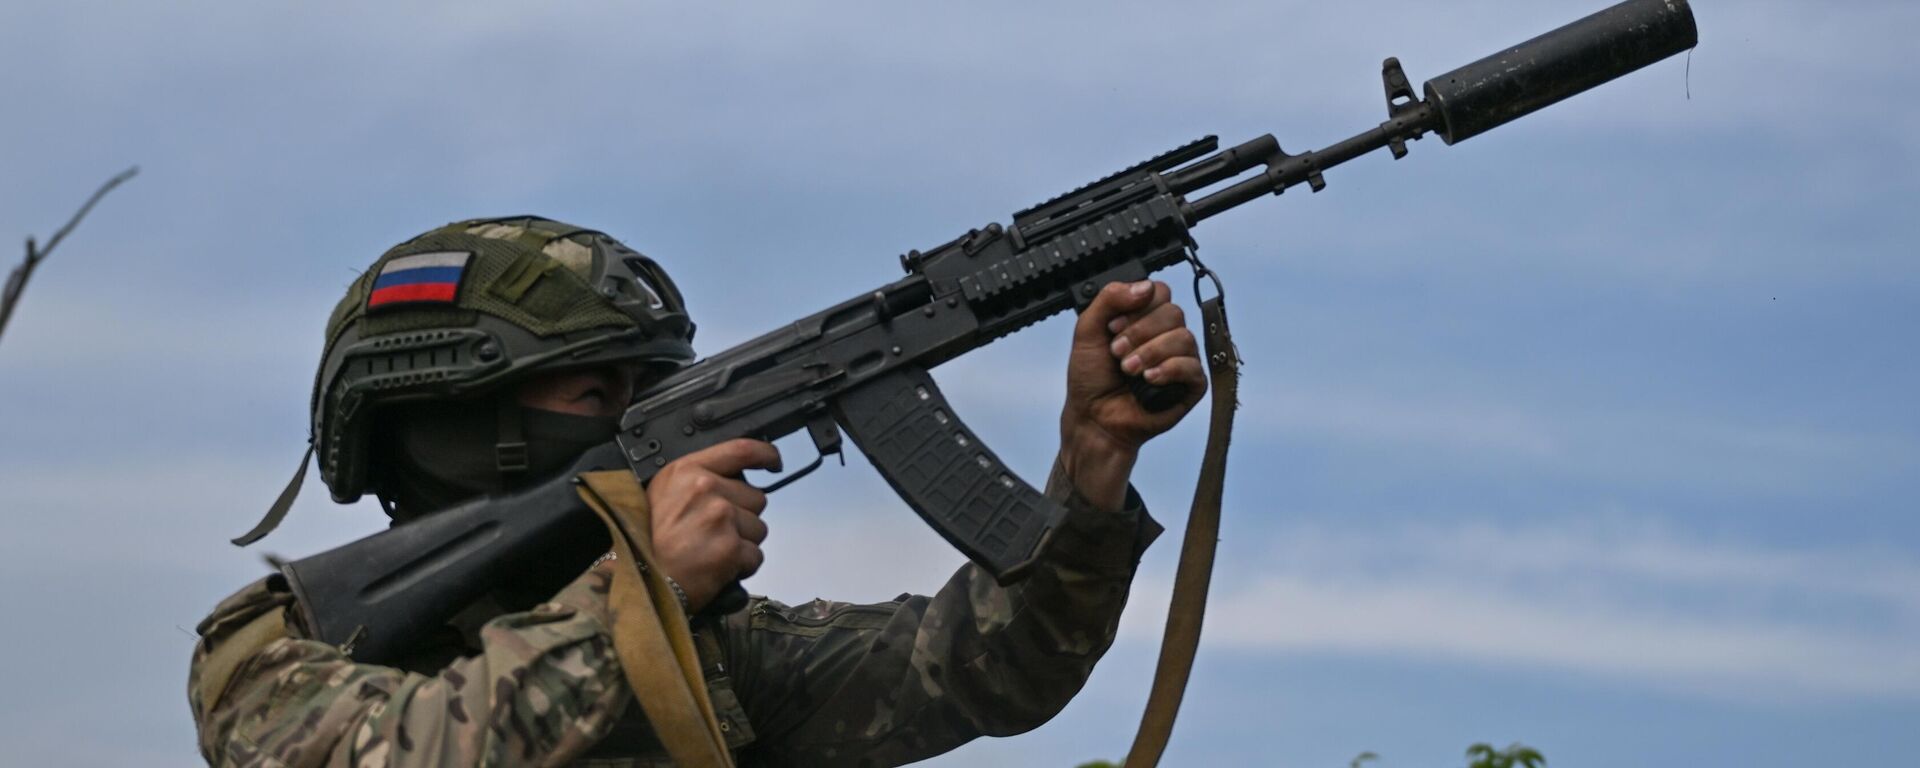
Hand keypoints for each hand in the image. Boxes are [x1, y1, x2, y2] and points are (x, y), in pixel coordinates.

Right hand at [645, 438, 780, 610]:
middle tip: (712, 533)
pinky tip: (716, 567)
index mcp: (687, 470)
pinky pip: (755, 556)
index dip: (765, 454)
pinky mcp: (731, 547)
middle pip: (756, 497)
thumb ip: (698, 479)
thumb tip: (735, 478)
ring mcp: (720, 517)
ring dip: (742, 543)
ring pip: (758, 528)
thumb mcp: (662, 494)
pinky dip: (741, 566)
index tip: (772, 461)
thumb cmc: (647, 542)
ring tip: (710, 550)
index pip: (740, 450)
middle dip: (742, 517)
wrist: (640, 580)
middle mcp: (705, 488)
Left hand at [1059, 279, 1206, 508]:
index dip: (1139, 306)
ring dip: (1151, 352)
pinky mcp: (1191, 384)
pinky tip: (1149, 379)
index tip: (1113, 327)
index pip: (1159, 292)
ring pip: (1184, 338)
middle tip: (1117, 352)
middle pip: (1173, 313)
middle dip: (1141, 332)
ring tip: (1128, 370)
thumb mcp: (1087, 329)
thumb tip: (1145, 287)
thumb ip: (1109, 298)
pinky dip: (1169, 370)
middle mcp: (1166, 335)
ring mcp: (1181, 359)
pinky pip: (1193, 366)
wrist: (1094, 418)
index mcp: (1144, 318)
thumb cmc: (1091, 377)